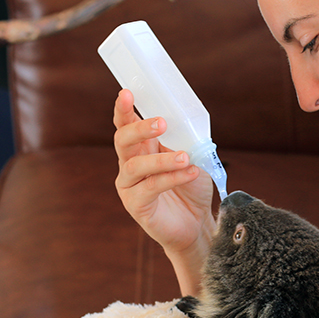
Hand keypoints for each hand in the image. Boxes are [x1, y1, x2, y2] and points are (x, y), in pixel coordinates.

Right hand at [113, 90, 215, 264]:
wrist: (196, 224)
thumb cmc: (191, 188)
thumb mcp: (191, 157)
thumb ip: (184, 140)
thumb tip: (185, 121)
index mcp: (140, 149)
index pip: (125, 125)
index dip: (124, 110)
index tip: (127, 93)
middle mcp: (129, 165)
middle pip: (122, 141)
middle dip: (139, 128)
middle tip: (161, 123)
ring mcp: (130, 186)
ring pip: (135, 166)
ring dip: (161, 159)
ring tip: (184, 157)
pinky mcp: (136, 206)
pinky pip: (150, 188)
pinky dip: (172, 178)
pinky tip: (190, 172)